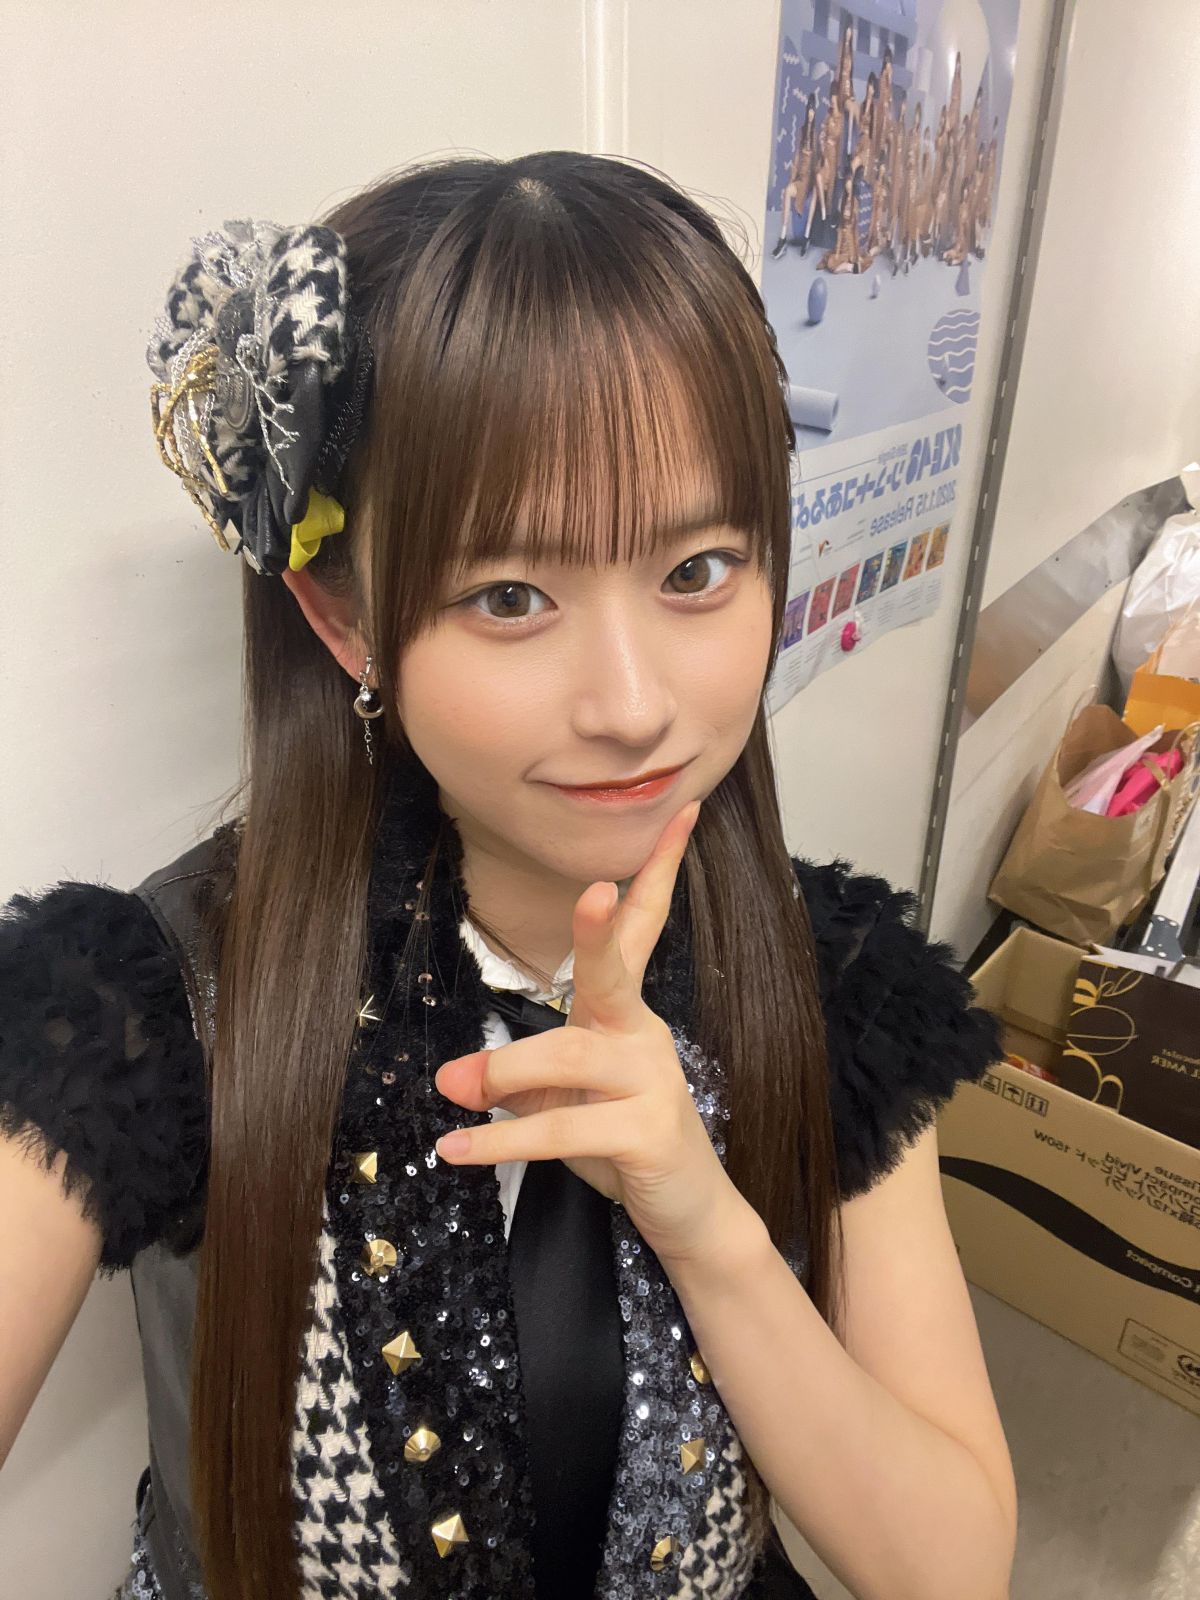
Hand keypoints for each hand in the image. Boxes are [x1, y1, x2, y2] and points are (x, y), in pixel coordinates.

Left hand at [433, 798, 739, 1263]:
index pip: (642, 930)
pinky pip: (561, 1127)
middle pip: (615, 973)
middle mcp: (643, 1034)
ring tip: (456, 1093)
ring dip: (504, 1073)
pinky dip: (502, 1142)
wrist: (686, 1211)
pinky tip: (457, 1150)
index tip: (682, 815)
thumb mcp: (561, 1100)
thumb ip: (511, 1079)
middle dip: (601, 929)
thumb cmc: (619, 1141)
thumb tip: (451, 1077)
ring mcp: (652, 1082)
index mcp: (625, 1013)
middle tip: (591, 890)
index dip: (659, 872)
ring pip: (569, 1057)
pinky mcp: (647, 1132)